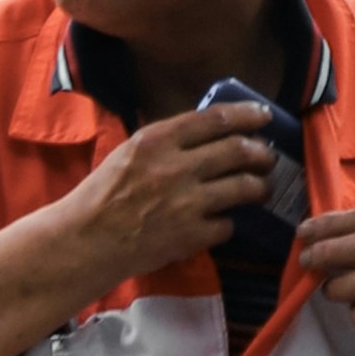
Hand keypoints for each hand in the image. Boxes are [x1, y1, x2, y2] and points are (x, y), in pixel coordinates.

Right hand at [0, 99, 281, 355]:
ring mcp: (187, 202)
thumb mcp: (130, 152)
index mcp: (157, 139)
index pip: (215, 118)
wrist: (86, 241)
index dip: (247, 114)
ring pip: (244, 187)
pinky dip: (229, 223)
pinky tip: (222, 222)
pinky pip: (228, 225)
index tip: (263, 115)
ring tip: (261, 189)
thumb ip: (166, 141)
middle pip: (239, 150)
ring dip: (259, 187)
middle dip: (262, 153)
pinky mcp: (191, 235)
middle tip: (268, 157)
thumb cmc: (103, 194)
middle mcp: (176, 166)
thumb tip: (207, 131)